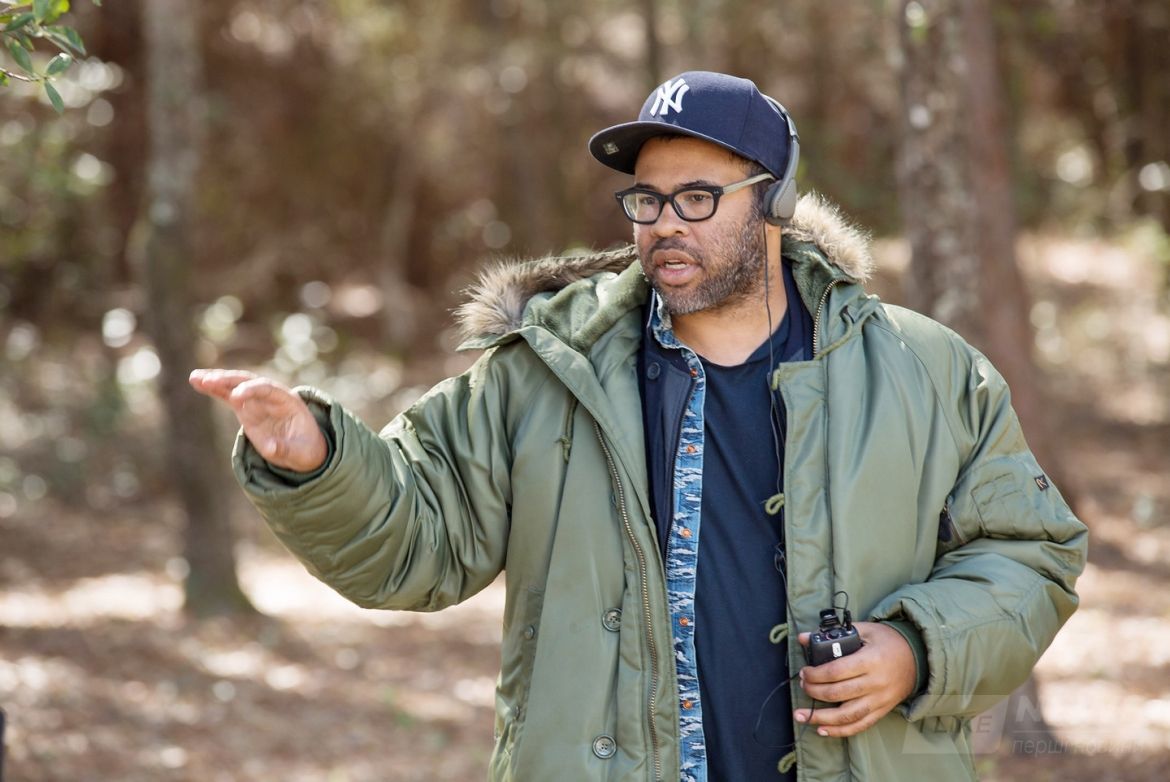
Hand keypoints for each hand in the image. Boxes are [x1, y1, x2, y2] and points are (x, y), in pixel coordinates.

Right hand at [189, 368, 327, 472]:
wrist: (304, 449)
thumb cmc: (305, 450)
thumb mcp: (300, 453)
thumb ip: (285, 449)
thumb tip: (269, 449)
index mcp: (288, 401)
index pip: (269, 389)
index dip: (253, 390)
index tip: (236, 396)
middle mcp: (272, 396)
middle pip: (250, 382)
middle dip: (230, 380)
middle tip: (210, 381)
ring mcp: (258, 401)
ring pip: (235, 386)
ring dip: (217, 380)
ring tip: (195, 378)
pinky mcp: (246, 409)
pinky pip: (228, 396)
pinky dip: (213, 389)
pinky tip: (196, 382)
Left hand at [794, 621, 916, 737]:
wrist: (919, 658)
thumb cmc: (889, 642)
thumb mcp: (866, 630)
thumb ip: (835, 634)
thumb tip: (803, 637)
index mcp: (870, 661)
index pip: (836, 671)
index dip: (816, 674)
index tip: (804, 672)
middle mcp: (875, 683)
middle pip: (838, 693)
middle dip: (814, 691)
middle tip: (803, 685)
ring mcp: (879, 700)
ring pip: (847, 715)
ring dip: (821, 718)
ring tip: (801, 715)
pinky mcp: (882, 711)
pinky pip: (859, 725)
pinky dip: (840, 731)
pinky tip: (822, 730)